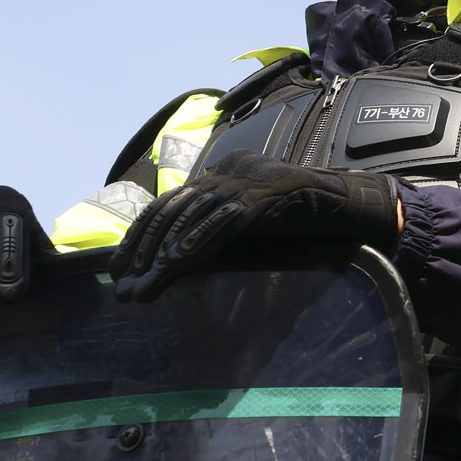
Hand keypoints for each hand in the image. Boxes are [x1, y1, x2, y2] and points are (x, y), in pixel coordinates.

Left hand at [109, 149, 400, 302]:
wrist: (342, 201)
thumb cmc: (297, 214)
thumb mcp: (249, 216)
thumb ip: (220, 224)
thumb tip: (182, 253)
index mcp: (219, 175)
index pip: (167, 203)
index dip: (140, 235)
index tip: (119, 266)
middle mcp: (225, 174)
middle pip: (170, 210)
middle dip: (141, 250)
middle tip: (122, 282)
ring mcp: (244, 184)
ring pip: (189, 218)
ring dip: (161, 256)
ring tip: (142, 287)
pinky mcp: (261, 199)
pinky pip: (222, 223)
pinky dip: (196, 243)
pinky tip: (176, 262)